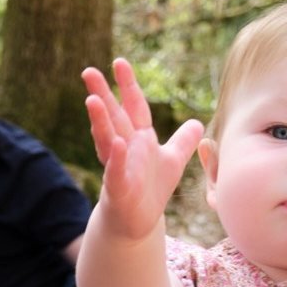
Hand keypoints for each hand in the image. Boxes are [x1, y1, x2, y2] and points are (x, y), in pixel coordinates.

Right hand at [83, 59, 204, 241]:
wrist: (137, 223)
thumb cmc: (151, 190)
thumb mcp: (172, 162)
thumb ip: (183, 141)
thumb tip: (198, 123)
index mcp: (138, 138)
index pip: (133, 106)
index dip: (128, 85)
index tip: (119, 63)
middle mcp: (125, 148)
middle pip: (113, 117)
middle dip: (102, 95)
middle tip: (88, 72)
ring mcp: (119, 167)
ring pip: (108, 140)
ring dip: (100, 122)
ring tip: (91, 101)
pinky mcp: (118, 188)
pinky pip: (116, 171)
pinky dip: (117, 159)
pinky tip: (117, 144)